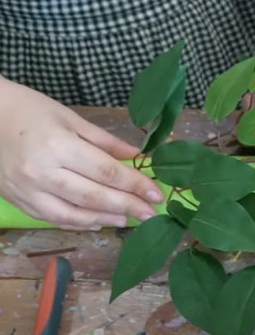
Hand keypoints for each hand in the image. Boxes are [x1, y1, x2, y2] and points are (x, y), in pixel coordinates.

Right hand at [0, 78, 163, 230]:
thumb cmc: (30, 110)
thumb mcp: (71, 118)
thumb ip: (106, 142)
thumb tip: (138, 157)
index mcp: (59, 146)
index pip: (106, 172)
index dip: (135, 185)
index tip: (157, 194)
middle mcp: (42, 172)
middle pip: (93, 196)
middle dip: (127, 206)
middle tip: (150, 214)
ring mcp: (27, 190)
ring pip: (72, 214)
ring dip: (104, 219)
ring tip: (128, 219)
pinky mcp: (18, 200)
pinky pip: (52, 218)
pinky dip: (77, 223)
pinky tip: (98, 222)